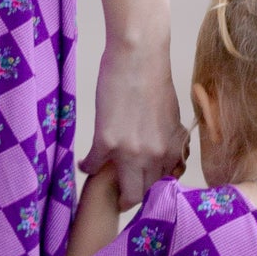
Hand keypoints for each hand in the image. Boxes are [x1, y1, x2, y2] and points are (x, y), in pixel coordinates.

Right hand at [83, 41, 187, 211]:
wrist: (138, 58)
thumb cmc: (155, 81)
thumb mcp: (172, 116)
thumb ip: (168, 141)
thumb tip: (163, 155)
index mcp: (171, 150)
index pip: (161, 185)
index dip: (149, 188)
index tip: (139, 187)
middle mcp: (154, 157)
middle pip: (143, 194)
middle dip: (131, 197)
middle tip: (120, 194)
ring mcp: (129, 152)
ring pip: (123, 192)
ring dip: (110, 188)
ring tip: (103, 181)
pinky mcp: (104, 142)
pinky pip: (93, 167)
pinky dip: (88, 166)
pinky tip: (85, 163)